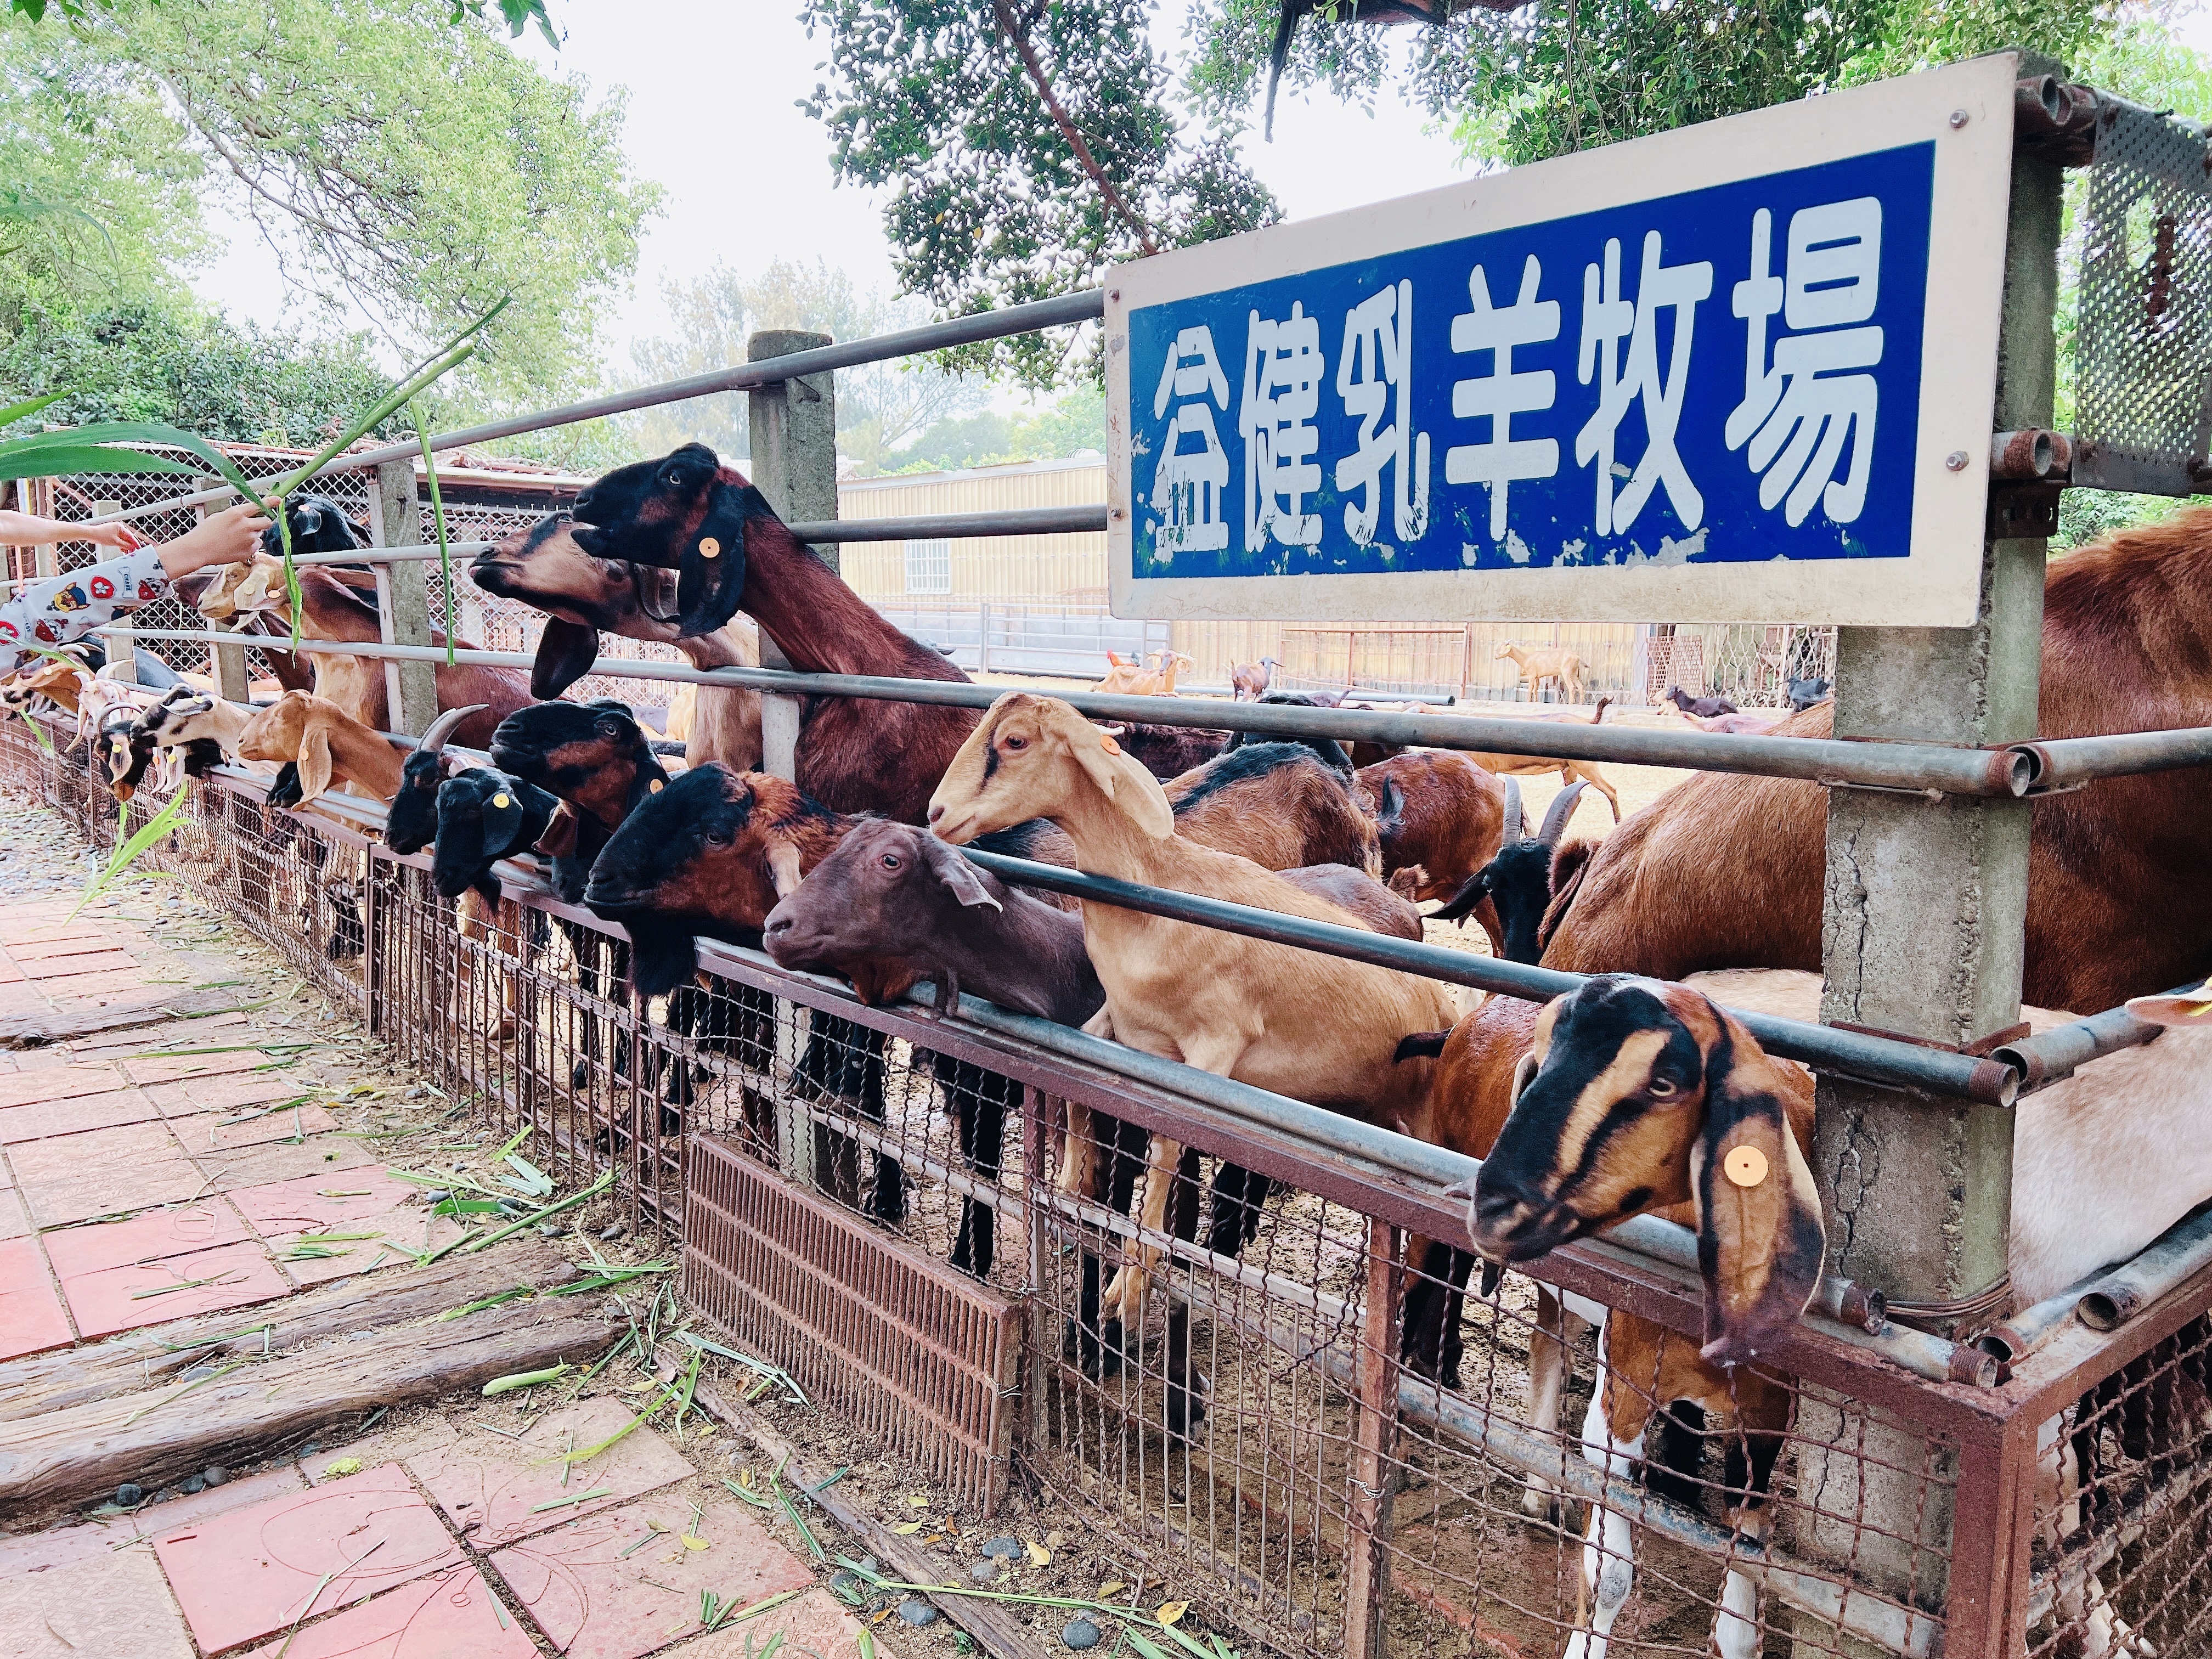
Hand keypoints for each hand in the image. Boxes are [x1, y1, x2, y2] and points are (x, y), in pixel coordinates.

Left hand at [74, 521, 143, 553]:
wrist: (89, 534)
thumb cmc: (100, 534)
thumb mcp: (115, 542)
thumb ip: (125, 545)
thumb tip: (132, 547)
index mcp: (120, 527)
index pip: (131, 536)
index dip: (135, 543)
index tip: (138, 548)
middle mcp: (117, 528)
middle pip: (127, 538)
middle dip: (129, 545)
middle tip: (132, 551)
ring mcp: (113, 531)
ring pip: (122, 539)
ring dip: (124, 546)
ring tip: (126, 552)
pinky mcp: (109, 534)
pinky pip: (117, 540)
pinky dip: (120, 544)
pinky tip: (121, 549)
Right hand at [155, 499, 274, 580]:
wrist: (198, 549)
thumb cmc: (205, 532)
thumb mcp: (220, 516)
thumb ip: (237, 515)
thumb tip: (247, 516)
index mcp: (236, 513)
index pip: (258, 505)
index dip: (270, 502)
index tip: (278, 500)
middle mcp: (246, 525)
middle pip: (267, 522)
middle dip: (262, 522)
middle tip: (252, 525)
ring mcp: (249, 539)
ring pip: (260, 534)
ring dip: (253, 535)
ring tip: (236, 538)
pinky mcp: (250, 550)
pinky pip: (256, 545)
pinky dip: (250, 545)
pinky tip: (236, 546)